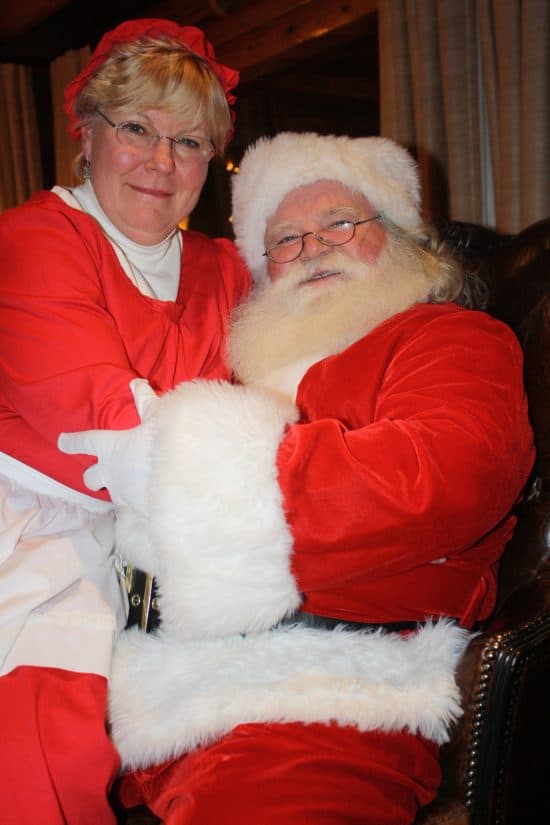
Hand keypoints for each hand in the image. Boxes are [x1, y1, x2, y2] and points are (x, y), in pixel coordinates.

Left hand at [58, 379, 158, 516]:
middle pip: (90, 478)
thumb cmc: (166, 442)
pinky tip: (154, 499)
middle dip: (92, 477)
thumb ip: (145, 401)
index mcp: (112, 447)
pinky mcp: (138, 513)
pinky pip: (134, 508)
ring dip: (120, 490)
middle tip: (100, 475)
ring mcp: (124, 495)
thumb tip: (136, 383)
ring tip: (135, 487)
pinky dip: (141, 502)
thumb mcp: (158, 415)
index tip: (62, 442)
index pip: (85, 441)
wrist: (184, 480)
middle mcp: (111, 473)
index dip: (72, 441)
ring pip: (113, 496)